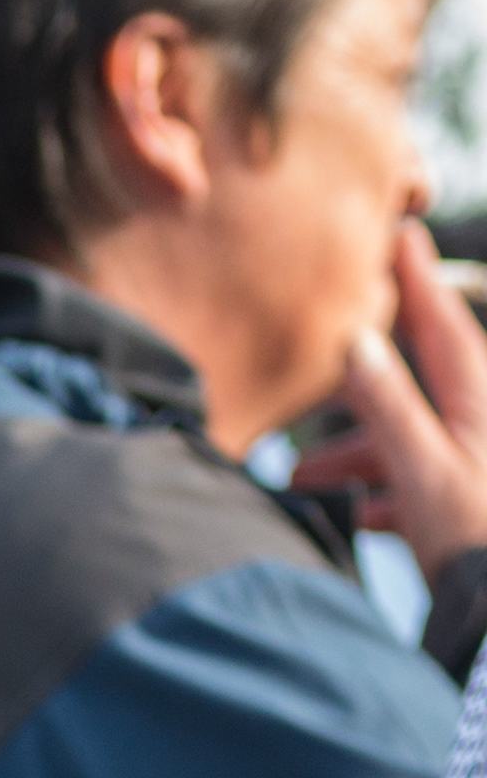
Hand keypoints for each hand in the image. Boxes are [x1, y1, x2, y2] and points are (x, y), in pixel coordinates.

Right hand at [295, 222, 486, 575]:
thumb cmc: (474, 538)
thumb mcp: (422, 470)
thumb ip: (389, 407)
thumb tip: (357, 344)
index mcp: (477, 400)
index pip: (442, 325)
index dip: (416, 282)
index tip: (397, 239)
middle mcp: (479, 423)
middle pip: (416, 386)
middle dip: (362, 388)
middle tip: (321, 373)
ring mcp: (472, 464)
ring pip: (409, 439)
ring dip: (359, 455)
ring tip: (307, 478)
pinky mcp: (464, 505)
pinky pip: (417, 485)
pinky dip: (383, 494)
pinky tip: (357, 515)